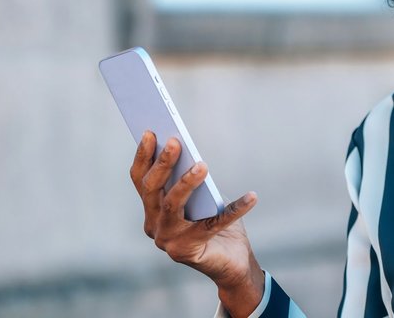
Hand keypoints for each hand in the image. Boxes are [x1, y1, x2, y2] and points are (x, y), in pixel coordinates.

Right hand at [131, 131, 263, 315]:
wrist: (231, 262)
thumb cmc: (215, 221)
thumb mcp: (202, 195)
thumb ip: (191, 177)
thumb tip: (190, 150)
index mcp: (152, 209)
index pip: (141, 180)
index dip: (143, 156)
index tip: (150, 131)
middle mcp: (154, 225)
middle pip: (152, 190)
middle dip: (162, 164)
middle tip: (175, 141)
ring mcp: (168, 240)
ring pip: (171, 205)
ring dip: (186, 183)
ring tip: (202, 165)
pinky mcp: (189, 251)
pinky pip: (214, 224)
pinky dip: (235, 209)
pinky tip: (252, 196)